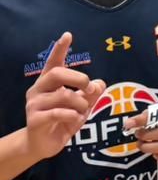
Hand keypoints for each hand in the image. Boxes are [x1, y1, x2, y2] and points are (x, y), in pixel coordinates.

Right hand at [24, 33, 105, 165]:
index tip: (68, 35)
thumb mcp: (82, 106)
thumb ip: (91, 93)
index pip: (54, 61)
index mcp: (49, 82)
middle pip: (58, 73)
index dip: (60, 48)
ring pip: (63, 95)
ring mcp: (34, 104)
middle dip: (79, 79)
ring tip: (81, 112)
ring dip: (80, 104)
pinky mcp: (35, 119)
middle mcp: (38, 89)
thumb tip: (100, 83)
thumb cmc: (62, 120)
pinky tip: (74, 120)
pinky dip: (73, 116)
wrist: (42, 144)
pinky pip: (59, 113)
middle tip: (89, 89)